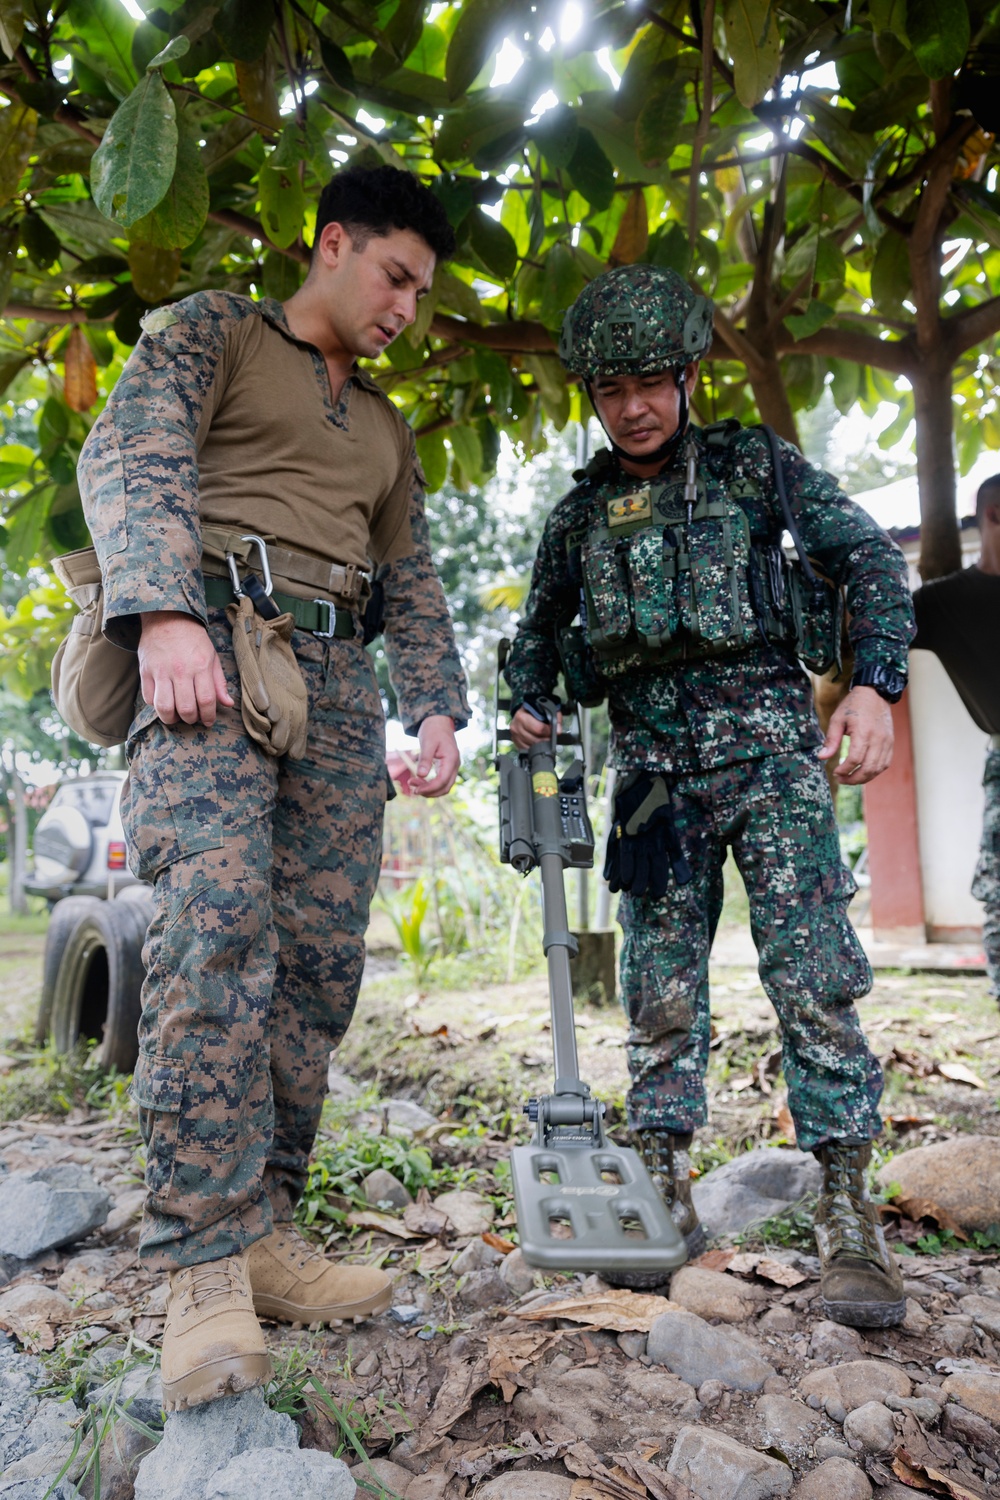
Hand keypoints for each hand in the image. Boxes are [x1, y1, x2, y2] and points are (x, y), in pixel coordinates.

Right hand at [138, 611, 233, 727]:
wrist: (167, 617)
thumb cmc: (193, 638)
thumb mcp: (212, 656)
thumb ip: (219, 682)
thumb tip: (228, 704)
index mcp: (201, 666)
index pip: (206, 700)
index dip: (208, 716)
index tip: (209, 721)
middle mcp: (181, 670)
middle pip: (185, 708)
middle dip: (191, 719)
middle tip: (192, 718)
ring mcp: (161, 671)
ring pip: (164, 707)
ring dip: (171, 718)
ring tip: (176, 716)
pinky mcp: (145, 671)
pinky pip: (149, 698)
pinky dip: (156, 706)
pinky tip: (164, 701)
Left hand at [410, 714, 459, 796]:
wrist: (439, 722)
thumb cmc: (433, 730)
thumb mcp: (427, 743)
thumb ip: (425, 759)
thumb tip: (421, 775)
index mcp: (451, 759)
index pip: (442, 780)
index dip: (429, 788)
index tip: (416, 790)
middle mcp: (454, 765)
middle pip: (445, 787)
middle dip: (429, 791)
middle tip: (413, 789)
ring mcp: (452, 767)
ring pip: (444, 786)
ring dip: (430, 789)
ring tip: (414, 784)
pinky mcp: (447, 767)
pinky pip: (441, 781)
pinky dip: (431, 784)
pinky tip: (419, 781)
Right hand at [510, 705, 562, 749]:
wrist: (524, 712)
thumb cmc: (535, 711)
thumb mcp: (547, 710)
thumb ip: (555, 718)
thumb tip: (558, 731)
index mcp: (522, 716)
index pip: (539, 729)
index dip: (548, 731)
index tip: (552, 730)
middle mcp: (516, 727)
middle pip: (536, 740)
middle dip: (545, 739)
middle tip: (549, 736)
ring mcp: (515, 736)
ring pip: (532, 747)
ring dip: (540, 744)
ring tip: (543, 738)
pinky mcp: (515, 742)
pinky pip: (527, 749)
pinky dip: (533, 747)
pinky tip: (537, 742)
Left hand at [817, 685, 893, 784]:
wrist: (875, 694)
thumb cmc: (853, 706)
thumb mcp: (837, 719)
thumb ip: (831, 740)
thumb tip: (822, 758)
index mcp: (863, 732)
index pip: (855, 759)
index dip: (844, 770)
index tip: (835, 772)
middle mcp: (878, 738)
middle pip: (868, 768)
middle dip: (854, 779)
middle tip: (841, 780)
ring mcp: (887, 741)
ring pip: (878, 768)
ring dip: (864, 778)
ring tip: (851, 778)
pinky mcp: (891, 743)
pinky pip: (885, 763)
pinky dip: (875, 771)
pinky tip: (864, 772)